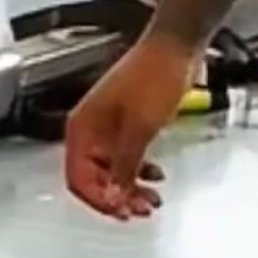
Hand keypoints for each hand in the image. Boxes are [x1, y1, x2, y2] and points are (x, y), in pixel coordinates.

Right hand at [64, 31, 194, 220]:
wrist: (178, 45)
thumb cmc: (156, 73)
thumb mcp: (140, 127)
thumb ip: (124, 165)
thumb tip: (113, 195)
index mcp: (83, 126)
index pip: (78, 178)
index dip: (99, 199)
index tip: (120, 212)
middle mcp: (92, 127)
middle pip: (95, 177)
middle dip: (118, 196)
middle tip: (140, 211)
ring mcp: (111, 125)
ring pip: (113, 168)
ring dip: (131, 186)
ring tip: (151, 200)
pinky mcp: (130, 121)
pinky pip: (127, 155)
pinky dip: (140, 169)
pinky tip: (155, 175)